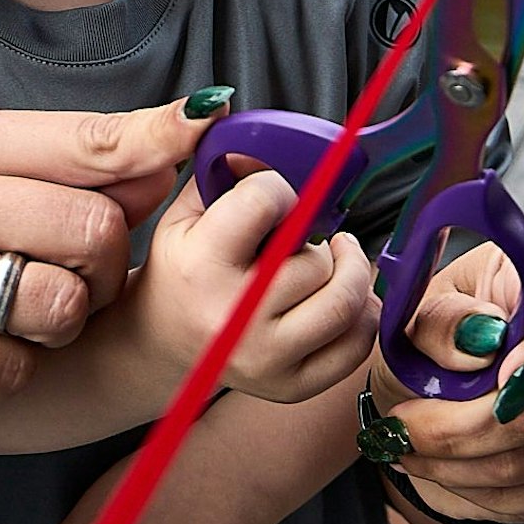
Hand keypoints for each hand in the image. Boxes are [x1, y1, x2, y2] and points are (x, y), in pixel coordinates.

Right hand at [0, 97, 217, 426]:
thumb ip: (82, 173)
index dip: (156, 138)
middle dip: (105, 267)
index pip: (87, 140)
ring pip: (64, 303)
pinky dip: (14, 370)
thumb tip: (173, 151)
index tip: (207, 121)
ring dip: (64, 323)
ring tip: (21, 316)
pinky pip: (19, 368)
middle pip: (96, 229)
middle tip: (69, 277)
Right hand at [129, 171, 378, 403]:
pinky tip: (339, 293)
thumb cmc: (180, 269)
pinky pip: (356, 344)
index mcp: (200, 266)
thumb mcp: (184, 215)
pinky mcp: (292, 386)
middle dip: (316, 237)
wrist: (162, 342)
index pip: (266, 201)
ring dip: (349, 269)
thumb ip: (224, 172)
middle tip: (302, 235)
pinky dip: (361, 312)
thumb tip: (265, 138)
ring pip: (344, 301)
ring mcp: (265, 358)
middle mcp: (233, 319)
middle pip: (315, 259)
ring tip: (334, 255)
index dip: (278, 189)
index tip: (274, 198)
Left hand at [364, 232, 523, 523]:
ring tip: (411, 451)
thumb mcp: (416, 313)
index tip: (496, 384)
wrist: (455, 379)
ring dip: (465, 465)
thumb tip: (478, 339)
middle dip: (462, 428)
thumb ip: (441, 321)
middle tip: (400, 431)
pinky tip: (450, 472)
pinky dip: (490, 492)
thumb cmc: (435, 334)